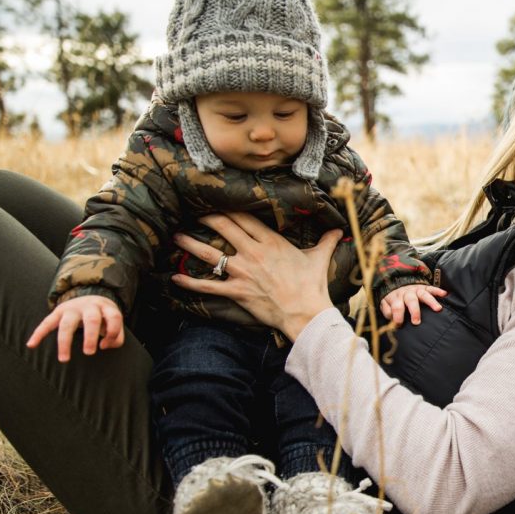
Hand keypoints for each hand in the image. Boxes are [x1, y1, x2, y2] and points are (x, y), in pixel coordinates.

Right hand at [27, 295, 124, 362]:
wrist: (89, 297)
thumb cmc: (104, 316)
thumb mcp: (113, 322)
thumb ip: (116, 336)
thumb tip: (103, 346)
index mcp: (105, 307)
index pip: (114, 318)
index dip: (112, 332)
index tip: (105, 345)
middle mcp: (89, 306)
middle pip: (92, 320)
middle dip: (91, 337)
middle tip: (89, 353)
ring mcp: (72, 309)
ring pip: (67, 324)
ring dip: (65, 342)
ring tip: (64, 359)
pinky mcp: (58, 312)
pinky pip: (46, 322)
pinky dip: (38, 333)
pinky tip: (31, 345)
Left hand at [170, 213, 341, 340]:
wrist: (306, 313)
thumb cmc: (313, 286)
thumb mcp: (320, 259)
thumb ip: (326, 241)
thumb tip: (339, 231)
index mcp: (271, 242)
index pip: (245, 218)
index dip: (229, 207)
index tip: (218, 200)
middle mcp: (254, 253)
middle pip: (224, 227)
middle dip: (206, 216)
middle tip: (192, 210)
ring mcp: (243, 272)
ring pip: (210, 253)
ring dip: (190, 244)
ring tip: (176, 236)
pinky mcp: (237, 291)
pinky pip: (209, 285)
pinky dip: (191, 282)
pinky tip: (176, 277)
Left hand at [380, 283, 446, 325]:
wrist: (397, 281)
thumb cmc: (393, 298)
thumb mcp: (385, 303)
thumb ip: (387, 311)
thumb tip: (392, 319)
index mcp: (396, 297)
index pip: (396, 307)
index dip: (397, 316)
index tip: (400, 324)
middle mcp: (407, 293)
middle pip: (411, 300)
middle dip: (414, 311)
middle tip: (416, 322)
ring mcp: (416, 290)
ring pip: (424, 295)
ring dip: (431, 301)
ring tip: (438, 309)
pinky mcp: (424, 287)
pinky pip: (431, 288)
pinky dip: (438, 291)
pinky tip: (444, 294)